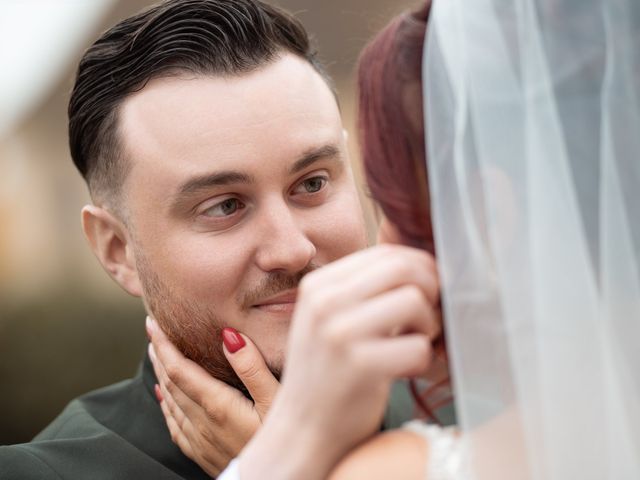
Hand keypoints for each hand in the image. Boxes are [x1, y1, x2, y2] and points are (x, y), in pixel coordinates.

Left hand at [146, 317, 278, 476]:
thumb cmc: (285, 442)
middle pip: (170, 383)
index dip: (164, 345)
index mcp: (218, 405)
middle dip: (160, 355)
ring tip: (156, 357)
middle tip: (153, 333)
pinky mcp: (204, 454)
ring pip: (170, 403)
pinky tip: (165, 400)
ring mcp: (201, 440)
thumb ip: (252, 367)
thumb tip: (229, 336)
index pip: (179, 369)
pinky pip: (175, 427)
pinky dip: (166, 406)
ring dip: (161, 377)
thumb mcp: (277, 400)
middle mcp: (203, 422)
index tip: (153, 325)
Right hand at [240, 245, 439, 479]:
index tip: (426, 291)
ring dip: (428, 326)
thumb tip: (422, 265)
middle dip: (431, 289)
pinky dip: (422, 360)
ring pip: (415, 302)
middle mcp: (325, 302)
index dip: (419, 268)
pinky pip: (419, 347)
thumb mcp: (329, 319)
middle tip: (428, 316)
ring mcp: (340, 333)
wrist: (302, 429)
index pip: (385, 253)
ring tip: (413, 343)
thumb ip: (364, 289)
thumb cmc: (326, 372)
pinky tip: (404, 370)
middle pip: (404, 269)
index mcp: (319, 286)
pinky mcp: (360, 366)